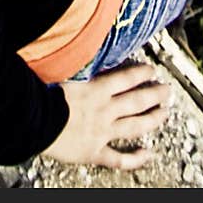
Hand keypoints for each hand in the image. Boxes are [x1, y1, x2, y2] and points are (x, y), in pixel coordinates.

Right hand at [43, 63, 170, 169]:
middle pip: (136, 101)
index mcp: (95, 90)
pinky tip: (148, 154)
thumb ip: (73, 65)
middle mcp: (104, 110)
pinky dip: (135, 158)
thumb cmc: (42, 94)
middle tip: (167, 91)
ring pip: (134, 126)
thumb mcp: (60, 72)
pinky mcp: (94, 152)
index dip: (141, 74)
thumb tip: (73, 44)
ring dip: (152, 120)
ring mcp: (102, 132)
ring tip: (164, 114)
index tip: (152, 71)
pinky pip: (119, 158)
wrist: (35, 122)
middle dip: (155, 95)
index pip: (125, 78)